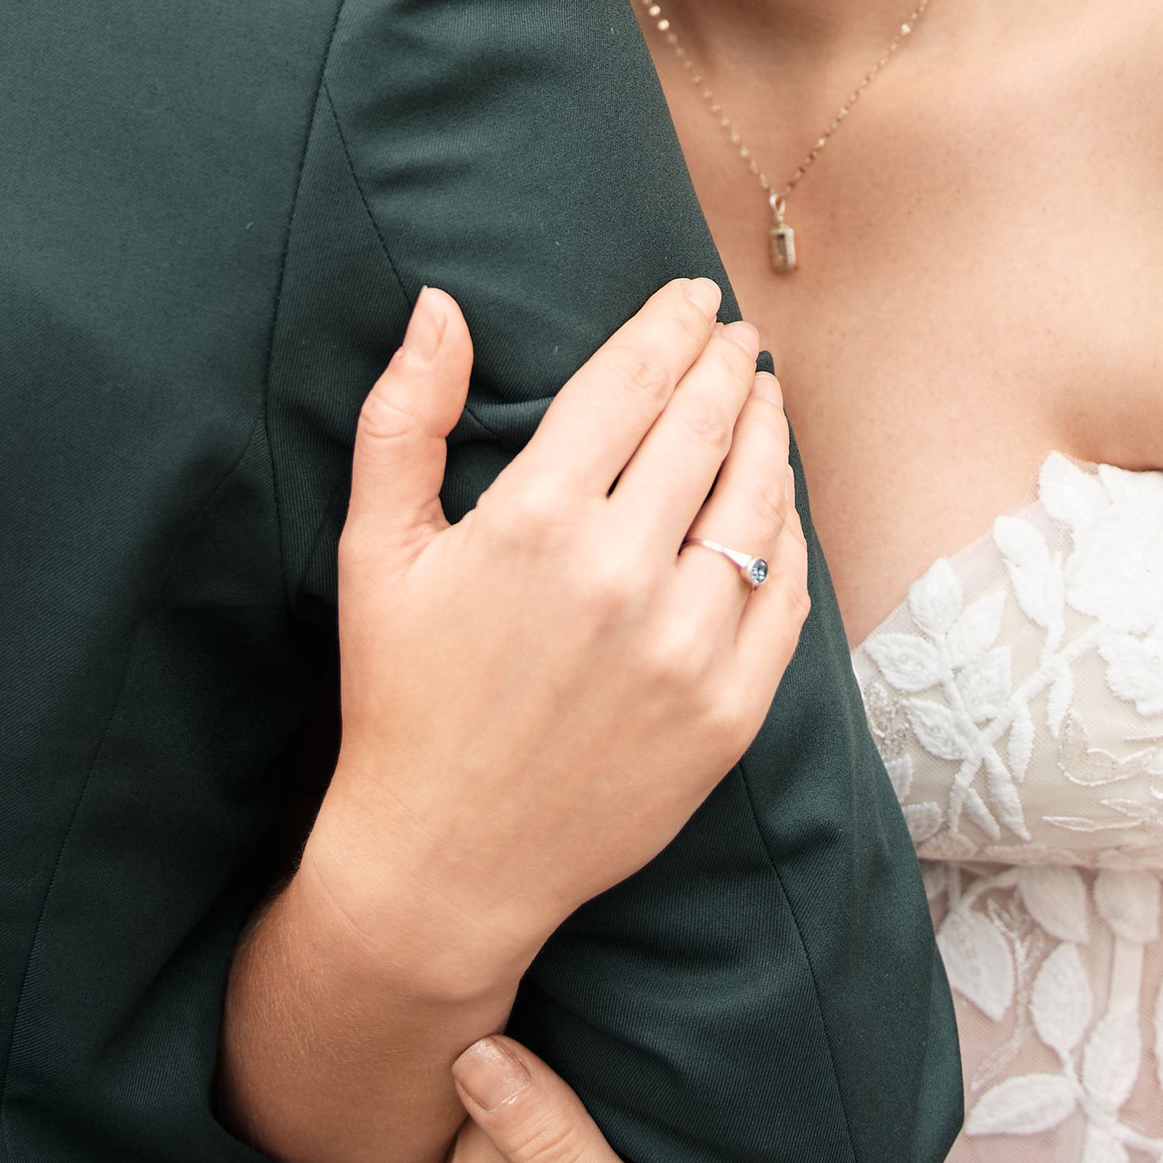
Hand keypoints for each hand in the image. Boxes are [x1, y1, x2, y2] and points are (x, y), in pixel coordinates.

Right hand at [220, 275, 812, 1162]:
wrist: (443, 867)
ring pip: (758, 499)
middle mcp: (620, 574)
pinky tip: (776, 501)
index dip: (670, 325)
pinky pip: (785, 594)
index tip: (691, 296)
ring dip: (768, 432)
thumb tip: (440, 307)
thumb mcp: (375, 554)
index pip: (631, 382)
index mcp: (534, 521)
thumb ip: (404, 419)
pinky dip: (787, 531)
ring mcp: (685, 647)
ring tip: (764, 397)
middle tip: (735, 335)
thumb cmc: (400, 699)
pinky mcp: (729, 712)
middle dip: (726, 364)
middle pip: (704, 425)